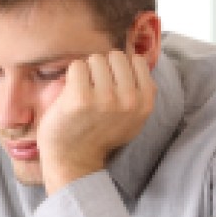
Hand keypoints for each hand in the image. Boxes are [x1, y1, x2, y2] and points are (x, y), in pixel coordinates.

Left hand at [38, 50, 154, 193]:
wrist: (72, 160)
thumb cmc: (98, 136)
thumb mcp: (132, 119)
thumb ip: (139, 93)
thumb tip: (137, 59)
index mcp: (145, 102)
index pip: (137, 61)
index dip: (120, 68)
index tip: (110, 84)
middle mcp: (129, 100)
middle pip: (116, 56)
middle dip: (102, 68)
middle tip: (93, 88)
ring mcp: (105, 98)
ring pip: (95, 59)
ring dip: (86, 72)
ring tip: (82, 92)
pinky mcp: (80, 98)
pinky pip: (77, 66)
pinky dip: (71, 76)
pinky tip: (70, 93)